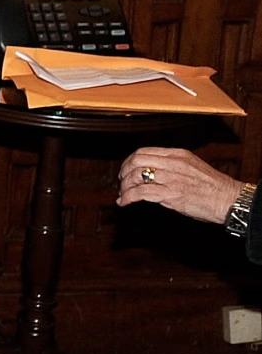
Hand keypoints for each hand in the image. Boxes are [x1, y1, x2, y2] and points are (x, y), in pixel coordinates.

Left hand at [118, 146, 243, 223]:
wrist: (230, 199)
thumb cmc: (214, 188)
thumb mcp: (192, 168)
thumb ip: (173, 167)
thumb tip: (152, 175)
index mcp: (178, 154)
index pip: (144, 151)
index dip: (130, 161)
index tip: (126, 170)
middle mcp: (173, 163)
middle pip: (136, 161)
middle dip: (124, 172)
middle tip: (122, 183)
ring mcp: (171, 178)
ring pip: (135, 176)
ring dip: (125, 187)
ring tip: (124, 195)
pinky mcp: (171, 193)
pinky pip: (140, 193)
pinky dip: (128, 197)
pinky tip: (124, 202)